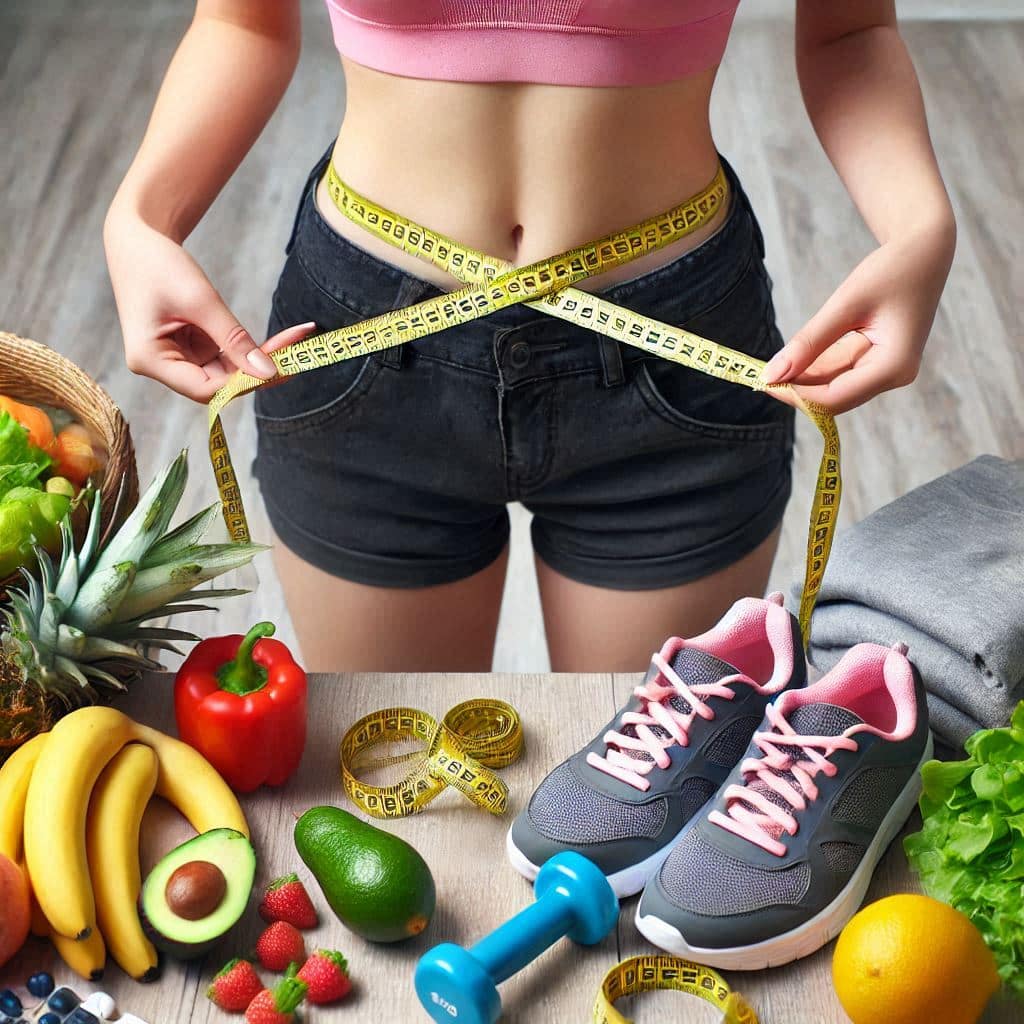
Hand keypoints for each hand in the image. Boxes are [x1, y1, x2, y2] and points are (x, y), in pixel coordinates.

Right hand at [104, 208, 317, 402]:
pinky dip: (250, 348)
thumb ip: (235, 339)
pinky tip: (280, 341)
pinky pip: (225, 355)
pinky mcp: (189, 346)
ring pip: (226, 371)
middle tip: (299, 354)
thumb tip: (269, 372)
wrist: (137, 237)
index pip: (206, 389)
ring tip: (295, 341)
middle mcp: (161, 365)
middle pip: (219, 383)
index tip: (282, 369)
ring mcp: (176, 357)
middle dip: (258, 370)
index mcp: (150, 360)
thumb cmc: (158, 263)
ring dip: (260, 359)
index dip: (245, 383)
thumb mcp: (201, 301)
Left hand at [762, 221, 954, 413]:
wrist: (924, 252)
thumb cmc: (890, 271)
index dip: (795, 394)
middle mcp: (894, 376)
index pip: (834, 398)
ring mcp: (887, 371)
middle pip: (834, 398)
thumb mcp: (845, 304)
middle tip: (759, 374)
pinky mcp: (879, 362)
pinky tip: (791, 359)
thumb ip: (809, 342)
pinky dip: (814, 368)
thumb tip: (771, 375)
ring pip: (834, 388)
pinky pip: (840, 373)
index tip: (761, 381)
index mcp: (893, 366)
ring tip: (770, 366)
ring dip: (802, 380)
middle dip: (797, 389)